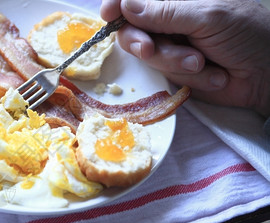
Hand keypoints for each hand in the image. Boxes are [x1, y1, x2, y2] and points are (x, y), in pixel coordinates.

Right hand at [101, 0, 269, 116]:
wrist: (268, 74)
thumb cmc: (246, 34)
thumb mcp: (207, 17)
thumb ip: (165, 12)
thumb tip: (125, 6)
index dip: (118, 5)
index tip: (109, 15)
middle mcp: (169, 20)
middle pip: (132, 29)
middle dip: (142, 42)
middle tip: (151, 49)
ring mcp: (171, 45)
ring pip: (147, 55)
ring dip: (174, 62)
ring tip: (201, 63)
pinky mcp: (175, 70)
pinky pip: (163, 74)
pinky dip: (185, 76)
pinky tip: (210, 73)